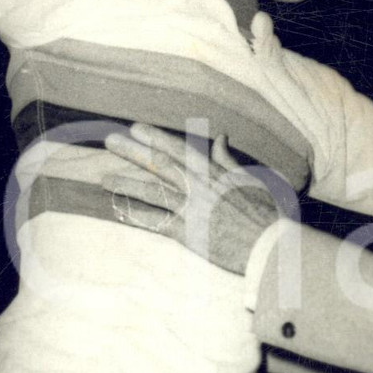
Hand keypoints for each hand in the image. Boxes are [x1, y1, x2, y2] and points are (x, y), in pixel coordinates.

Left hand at [103, 124, 282, 273]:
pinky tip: (118, 211)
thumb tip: (220, 137)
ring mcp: (191, 210)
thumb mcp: (250, 179)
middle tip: (110, 141)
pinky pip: (156, 222)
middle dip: (133, 151)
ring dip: (126, 184)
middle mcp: (198, 187)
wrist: (269, 245)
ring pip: (152, 192)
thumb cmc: (266, 212)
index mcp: (213, 172)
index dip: (155, 137)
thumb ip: (228, 160)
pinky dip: (137, 216)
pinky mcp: (188, 233)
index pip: (179, 149)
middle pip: (159, 165)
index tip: (136, 128)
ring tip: (104, 179)